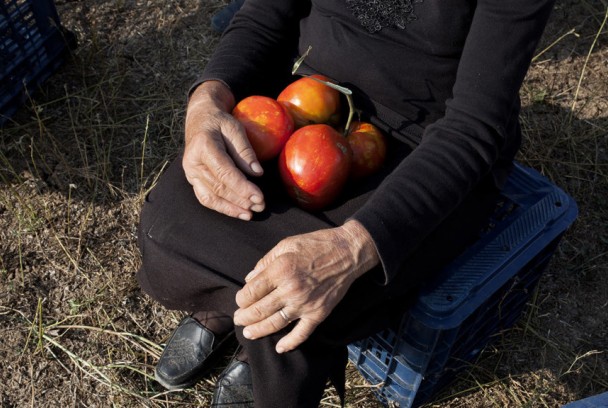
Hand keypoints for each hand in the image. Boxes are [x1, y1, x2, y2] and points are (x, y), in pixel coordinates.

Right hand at [183, 81, 265, 219]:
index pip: (225, 172)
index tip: (259, 196)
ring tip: (251, 213)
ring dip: (232, 208)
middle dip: (241, 199)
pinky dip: (222, 207)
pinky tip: (238, 212)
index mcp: (203, 146)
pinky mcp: (192, 180)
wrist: (200, 119)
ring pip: (211, 197)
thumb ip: (245, 150)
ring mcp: (190, 173)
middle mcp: (193, 162)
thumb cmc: (220, 122)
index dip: (242, 187)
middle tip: (261, 206)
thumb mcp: (235, 128)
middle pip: (219, 187)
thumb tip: (257, 173)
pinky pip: (205, 198)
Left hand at [233, 220, 379, 352]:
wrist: (347, 252)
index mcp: (280, 270)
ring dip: (258, 331)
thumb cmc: (316, 244)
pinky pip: (302, 333)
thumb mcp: (286, 244)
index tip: (240, 299)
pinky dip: (290, 343)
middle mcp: (290, 290)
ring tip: (249, 333)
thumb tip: (250, 279)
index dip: (241, 299)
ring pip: (275, 324)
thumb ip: (265, 261)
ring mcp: (305, 304)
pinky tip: (280, 348)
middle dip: (244, 317)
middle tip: (238, 319)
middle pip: (258, 311)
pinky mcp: (318, 313)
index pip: (250, 292)